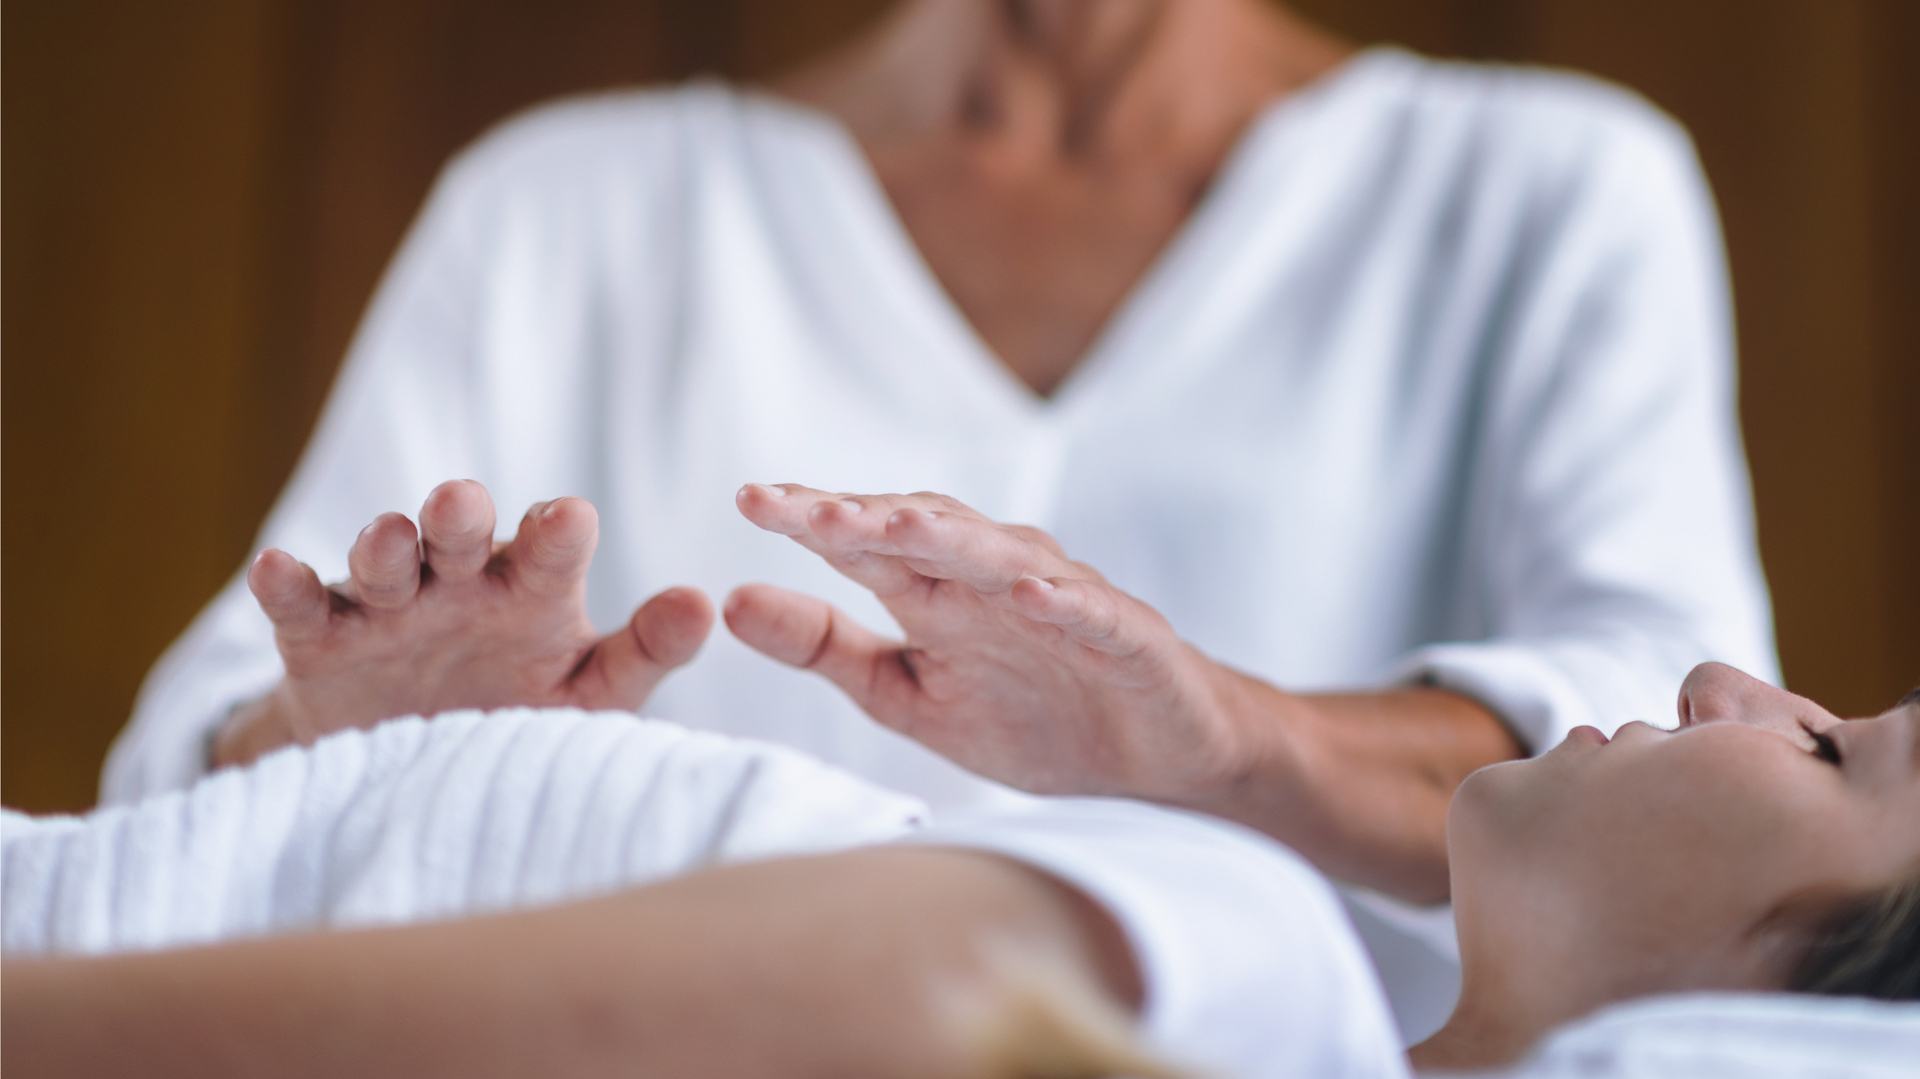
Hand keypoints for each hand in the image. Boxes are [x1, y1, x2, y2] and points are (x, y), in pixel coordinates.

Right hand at [216, 480, 713, 765]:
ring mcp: (389, 605)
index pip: (552, 547)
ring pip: (384, 560)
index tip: (570, 520)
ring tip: (389, 539)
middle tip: (462, 504)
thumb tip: (706, 605)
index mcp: (533, 587)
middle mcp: (462, 580)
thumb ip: (644, 652)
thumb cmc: (524, 712)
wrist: (421, 765)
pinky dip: (286, 586)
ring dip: (383, 544)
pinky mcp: (323, 640)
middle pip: (461, 532)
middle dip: (459, 514)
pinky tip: (274, 567)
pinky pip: (302, 607)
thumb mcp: (590, 694)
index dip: (558, 532)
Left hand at [725, 484, 1251, 800]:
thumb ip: (824, 649)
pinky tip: (1027, 590)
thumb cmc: (1033, 716)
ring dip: (948, 536)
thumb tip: (729, 601)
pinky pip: (1090, 611)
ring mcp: (1064, 600)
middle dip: (861, 516)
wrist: (1157, 761)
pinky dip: (1061, 599)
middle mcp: (993, 579)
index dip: (810, 520)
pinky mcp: (1127, 636)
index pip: (864, 542)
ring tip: (892, 522)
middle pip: (922, 532)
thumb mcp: (906, 694)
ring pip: (999, 556)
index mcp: (936, 591)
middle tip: (798, 507)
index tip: (747, 501)